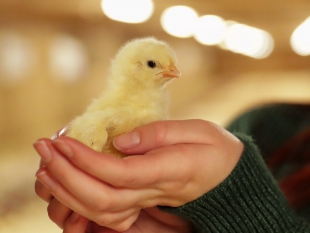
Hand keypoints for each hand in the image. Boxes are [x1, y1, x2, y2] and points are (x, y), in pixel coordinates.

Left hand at [34, 119, 243, 231]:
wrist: (232, 177)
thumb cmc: (217, 148)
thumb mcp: (199, 129)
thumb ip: (160, 132)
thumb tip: (120, 140)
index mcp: (171, 171)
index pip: (120, 173)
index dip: (86, 160)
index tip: (64, 139)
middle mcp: (155, 192)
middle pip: (102, 198)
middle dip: (66, 176)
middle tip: (45, 148)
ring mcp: (147, 203)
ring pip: (99, 212)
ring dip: (66, 191)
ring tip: (47, 165)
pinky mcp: (142, 205)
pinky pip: (105, 214)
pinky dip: (78, 202)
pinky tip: (65, 182)